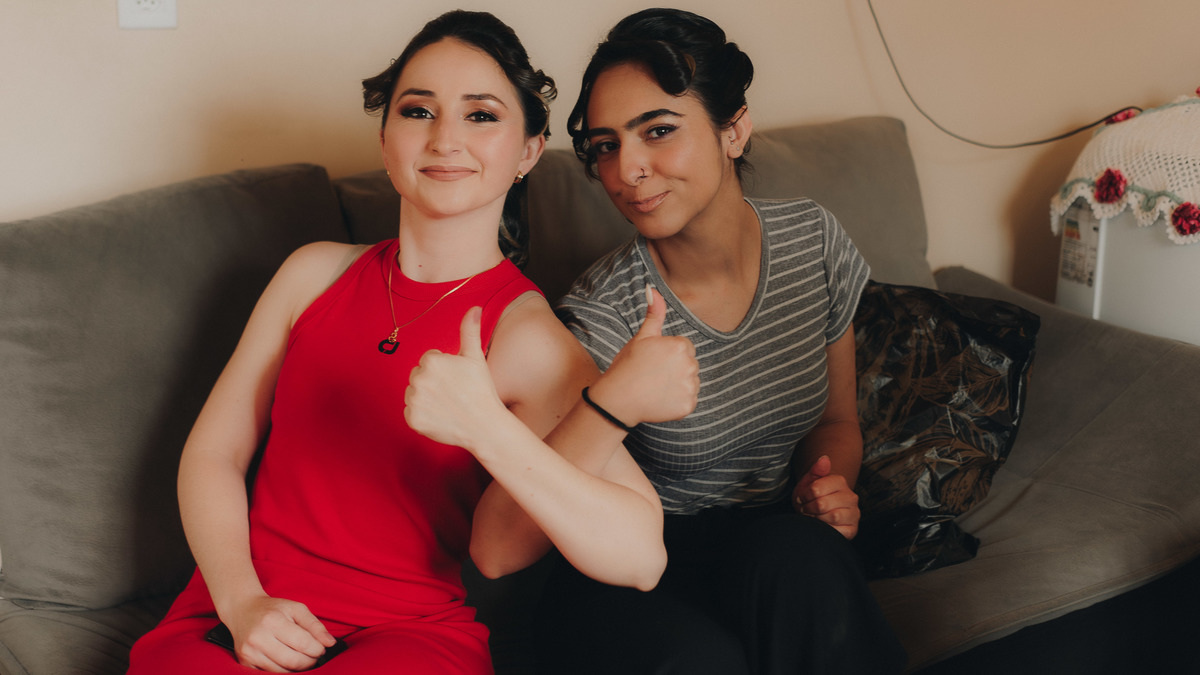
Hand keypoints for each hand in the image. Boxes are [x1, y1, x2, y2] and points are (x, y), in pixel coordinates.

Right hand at [225, 595, 335, 671]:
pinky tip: (287, 659)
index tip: (321, 648)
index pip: (303, 643)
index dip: (318, 649)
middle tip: (314, 656)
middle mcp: (258, 638)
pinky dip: (283, 670)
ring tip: (301, 657)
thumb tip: (330, 643)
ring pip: (282, 671)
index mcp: (273, 621)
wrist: (243, 610)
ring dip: (297, 667)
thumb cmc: (273, 609)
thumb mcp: (296, 609)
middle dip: (310, 661)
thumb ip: (315, 625)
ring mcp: (249, 652)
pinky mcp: (244, 661)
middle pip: (293, 661)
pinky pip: (270, 673)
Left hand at [405, 307, 504, 450]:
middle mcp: (418, 379)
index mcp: (431, 361)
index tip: (457, 380)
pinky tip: (440, 416)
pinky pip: (411, 412)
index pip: (428, 361)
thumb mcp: (475, 357)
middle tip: (453, 393)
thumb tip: (474, 308)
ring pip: (413, 394)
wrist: (484, 425)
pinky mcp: (412, 419)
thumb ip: (469, 330)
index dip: (444, 370)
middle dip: (432, 382)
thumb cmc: (481, 390)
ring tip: (447, 405)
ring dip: (425, 398)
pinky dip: (423, 415)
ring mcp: (414, 401)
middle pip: (418, 376)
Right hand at [590, 287, 698, 425]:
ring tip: (655, 387)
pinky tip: (660, 399)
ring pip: (690, 382)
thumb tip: (652, 288)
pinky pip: (688, 400)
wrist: (618, 399)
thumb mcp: (641, 338)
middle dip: (675, 368)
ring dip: (677, 385)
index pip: (685, 348)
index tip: (653, 361)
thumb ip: (654, 314)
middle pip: (690, 364)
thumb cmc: (628, 366)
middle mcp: (690, 366)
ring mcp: (690, 387)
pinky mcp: (688, 405)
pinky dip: (677, 402)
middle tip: (653, 374)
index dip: (668, 354)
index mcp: (680, 346)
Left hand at [792, 455, 859, 538]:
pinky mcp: (853, 529)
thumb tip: (824, 459)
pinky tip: (823, 526)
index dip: (804, 496)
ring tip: (813, 516)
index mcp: (840, 481)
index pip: (816, 489)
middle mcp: (851, 496)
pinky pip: (838, 532)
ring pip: (831, 517)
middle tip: (806, 509)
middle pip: (821, 504)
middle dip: (808, 508)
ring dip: (816, 519)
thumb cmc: (811, 496)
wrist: (817, 512)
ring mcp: (854, 513)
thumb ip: (816, 470)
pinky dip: (826, 530)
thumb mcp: (809, 481)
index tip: (802, 497)